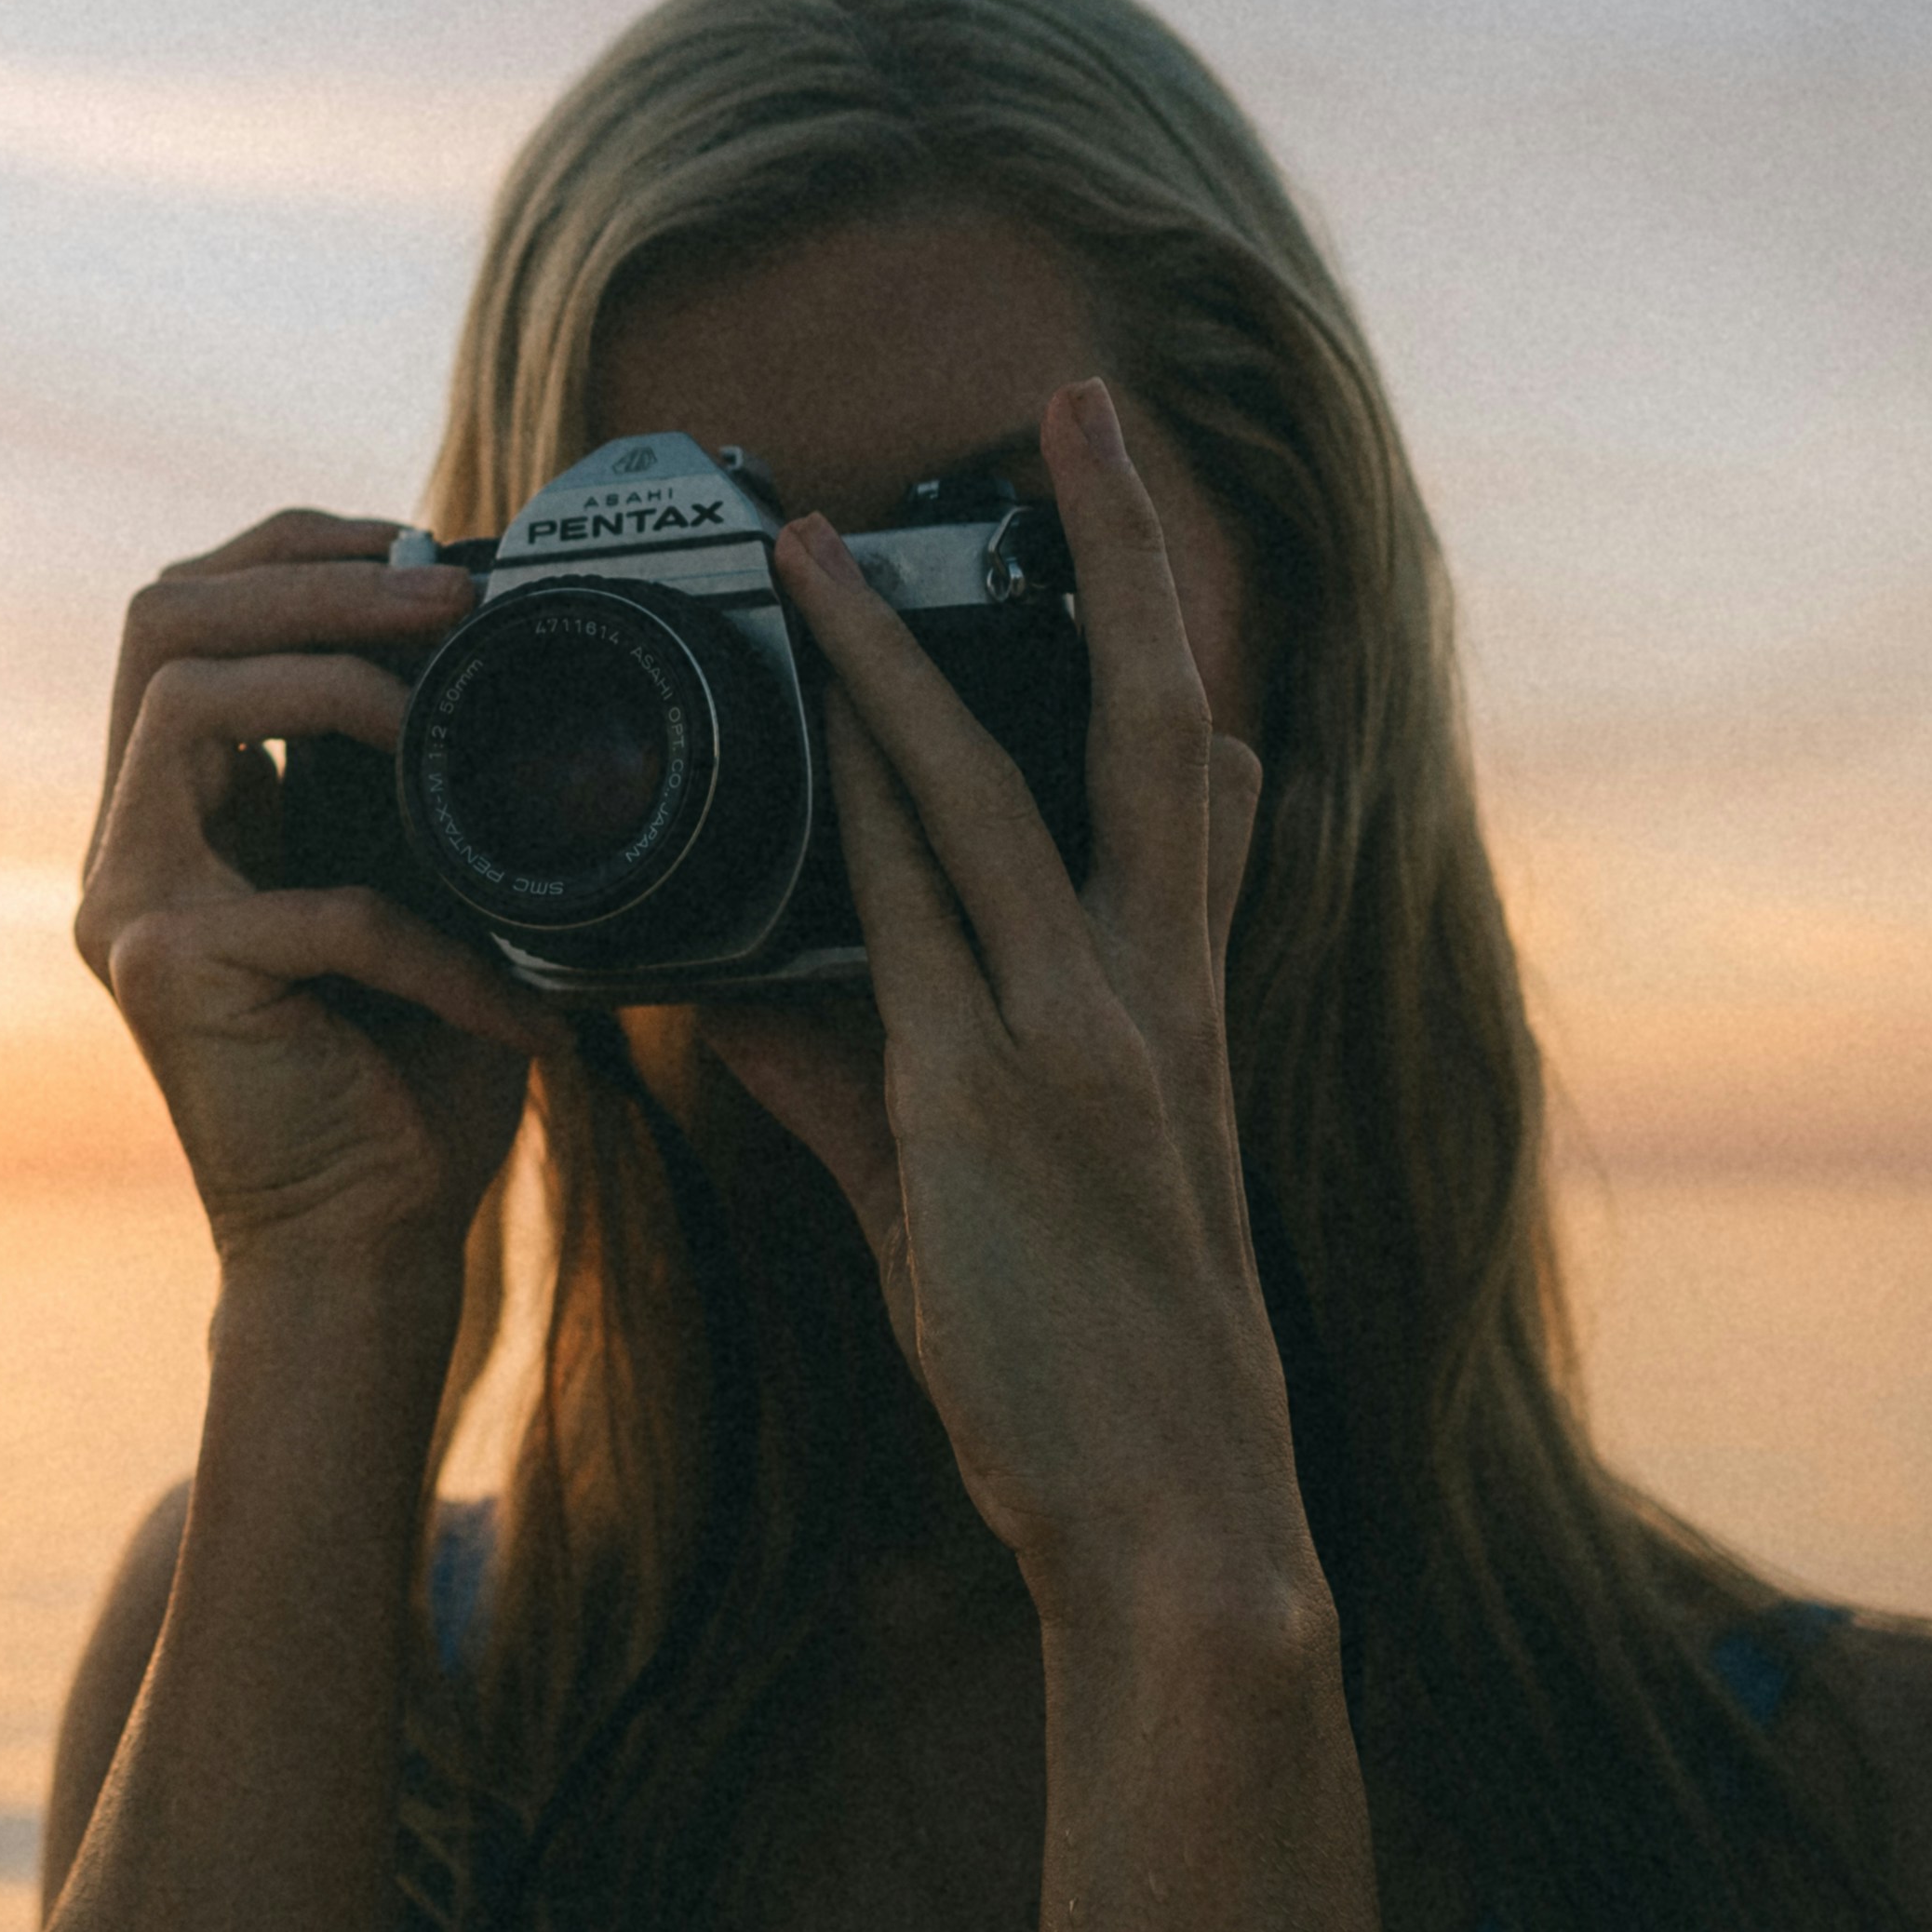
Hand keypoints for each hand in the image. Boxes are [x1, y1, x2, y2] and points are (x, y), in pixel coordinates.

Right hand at [77, 510, 558, 1271]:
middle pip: (160, 620)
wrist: (365, 1250)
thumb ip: (401, 778)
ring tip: (446, 712)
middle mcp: (129, 844)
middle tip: (448, 591)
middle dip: (309, 575)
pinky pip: (317, 900)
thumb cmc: (406, 1075)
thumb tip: (471, 633)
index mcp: (181, 810)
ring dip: (333, 675)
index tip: (422, 544)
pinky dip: (438, 942)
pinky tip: (519, 1003)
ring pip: (187, 701)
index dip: (292, 550)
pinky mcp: (169, 976)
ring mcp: (131, 905)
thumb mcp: (415, 887)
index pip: (184, 612)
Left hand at [716, 382, 1306, 1619]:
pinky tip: (789, 745)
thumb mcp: (987, 1195)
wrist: (1178, 1524)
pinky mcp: (997, 1111)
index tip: (1119, 523)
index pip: (1184, 788)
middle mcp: (1151, 998)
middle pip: (1149, 728)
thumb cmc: (1096, 1372)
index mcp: (1178, 1008)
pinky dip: (848, 832)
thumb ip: (871, 1071)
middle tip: (1077, 408)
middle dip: (1119, 561)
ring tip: (816, 550)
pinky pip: (909, 935)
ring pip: (990, 802)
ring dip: (899, 664)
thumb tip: (747, 982)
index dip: (1163, 648)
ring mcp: (1083, 1045)